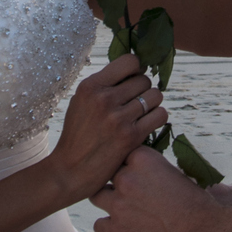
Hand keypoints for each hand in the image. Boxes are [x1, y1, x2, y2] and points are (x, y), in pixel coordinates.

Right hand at [50, 56, 166, 203]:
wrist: (70, 171)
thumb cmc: (77, 135)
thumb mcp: (80, 102)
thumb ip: (102, 85)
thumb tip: (132, 68)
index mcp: (90, 86)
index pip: (130, 61)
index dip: (136, 69)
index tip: (133, 79)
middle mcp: (104, 99)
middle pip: (144, 79)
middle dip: (143, 89)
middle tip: (136, 102)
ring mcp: (118, 118)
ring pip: (155, 95)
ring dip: (152, 103)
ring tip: (142, 112)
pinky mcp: (131, 136)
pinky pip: (160, 115)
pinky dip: (157, 117)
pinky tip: (148, 123)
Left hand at [91, 145, 225, 231]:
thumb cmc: (199, 208)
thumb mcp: (178, 178)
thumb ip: (155, 176)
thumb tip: (143, 181)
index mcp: (144, 158)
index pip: (122, 154)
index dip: (128, 166)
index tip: (136, 176)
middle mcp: (127, 178)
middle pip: (107, 174)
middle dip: (117, 184)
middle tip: (132, 197)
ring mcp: (118, 204)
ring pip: (98, 197)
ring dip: (110, 204)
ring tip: (128, 214)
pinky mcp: (116, 230)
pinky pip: (100, 225)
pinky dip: (111, 230)